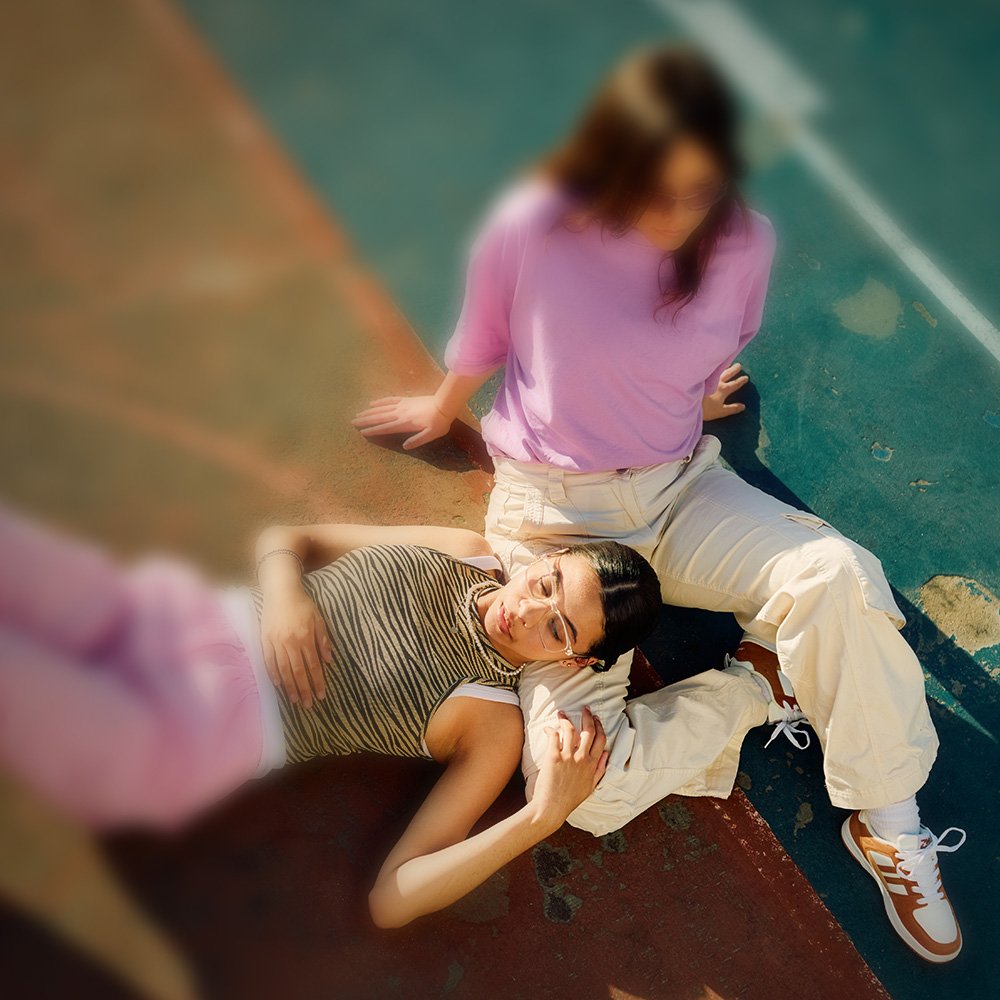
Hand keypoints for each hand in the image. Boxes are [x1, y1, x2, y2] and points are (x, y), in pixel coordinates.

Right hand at [260, 587, 331, 708]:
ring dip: (289, 687)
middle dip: (303, 690)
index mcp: (305, 637)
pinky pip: (269, 660)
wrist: (281, 591)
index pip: (313, 665)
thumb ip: (323, 640)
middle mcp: (290, 643)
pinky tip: (278, 685)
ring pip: (283, 669)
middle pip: (298, 671)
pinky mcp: (265, 640)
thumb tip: (328, 660)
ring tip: (294, 700)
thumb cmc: (302, 604)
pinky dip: (273, 673)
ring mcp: (276, 642)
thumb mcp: (318, 619)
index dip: (317, 682)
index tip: (321, 695)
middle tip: (308, 705)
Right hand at [352, 395, 452, 449]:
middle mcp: (400, 414)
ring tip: (358, 414)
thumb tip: (404, 446)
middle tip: (353, 422)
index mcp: (405, 424)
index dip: (373, 430)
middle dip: (365, 420)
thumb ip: (417, 441)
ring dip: (369, 412)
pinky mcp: (406, 400)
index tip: (362, 432)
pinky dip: (380, 402)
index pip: (385, 428)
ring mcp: (402, 405)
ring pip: (382, 409)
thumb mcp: (431, 435)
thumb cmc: (439, 422)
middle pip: (379, 417)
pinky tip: (372, 403)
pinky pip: (390, 400)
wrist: (444, 404)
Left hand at [531, 707, 608, 829]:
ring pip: (571, 729)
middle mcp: (582, 759)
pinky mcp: (554, 757)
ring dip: (566, 718)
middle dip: (587, 716)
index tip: (596, 718)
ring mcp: (568, 757)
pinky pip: (554, 736)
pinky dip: (551, 729)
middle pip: (588, 731)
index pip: (600, 739)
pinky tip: (548, 728)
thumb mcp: (591, 786)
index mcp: (592, 765)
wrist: (551, 808)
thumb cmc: (570, 799)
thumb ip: (600, 769)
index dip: (599, 726)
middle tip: (584, 708)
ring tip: (562, 713)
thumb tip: (605, 754)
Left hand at [702, 362, 748, 420]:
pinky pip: (707, 369)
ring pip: (718, 369)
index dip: (741, 381)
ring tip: (727, 362)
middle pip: (727, 373)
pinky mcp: (698, 376)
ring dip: (724, 366)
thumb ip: (732, 408)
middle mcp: (717, 381)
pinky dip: (712, 366)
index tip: (746, 377)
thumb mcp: (720, 411)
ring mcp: (708, 377)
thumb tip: (743, 406)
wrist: (687, 402)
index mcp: (723, 389)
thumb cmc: (704, 409)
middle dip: (734, 369)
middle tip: (739, 365)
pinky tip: (710, 364)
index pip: (734, 384)